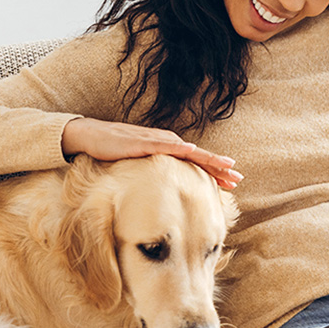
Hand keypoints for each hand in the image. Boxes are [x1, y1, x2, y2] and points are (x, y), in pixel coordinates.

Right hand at [62, 117, 242, 188]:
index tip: (232, 182)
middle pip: (198, 156)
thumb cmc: (114, 151)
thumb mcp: (139, 166)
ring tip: (225, 166)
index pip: (195, 162)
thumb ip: (155, 174)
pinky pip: (163, 146)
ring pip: (187, 150)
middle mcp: (165, 142)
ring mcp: (155, 140)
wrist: (90, 136)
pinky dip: (179, 148)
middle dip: (219, 167)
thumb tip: (167, 191)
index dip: (214, 171)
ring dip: (207, 158)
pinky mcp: (141, 141)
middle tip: (238, 178)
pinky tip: (191, 151)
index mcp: (166, 149)